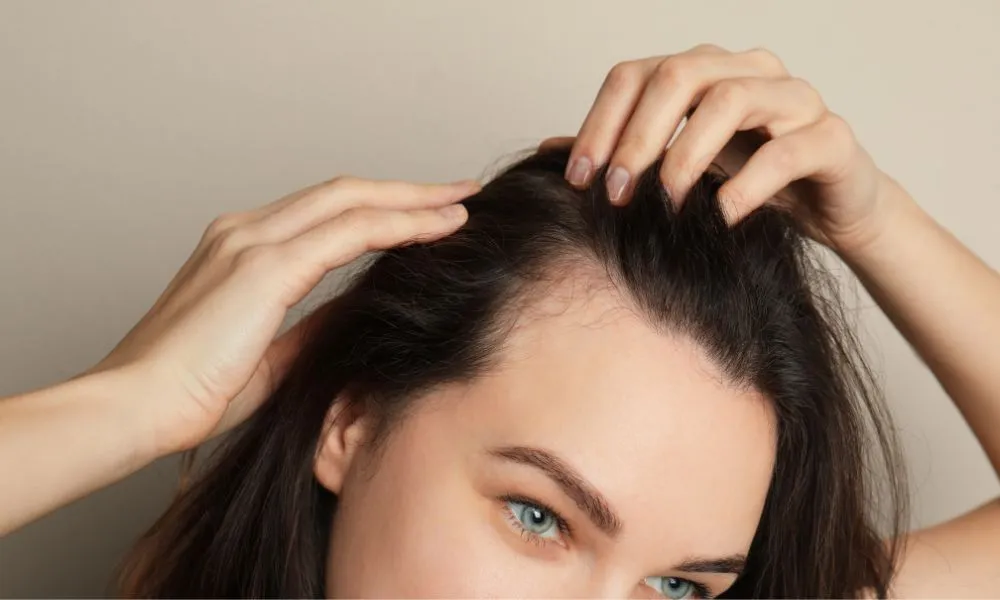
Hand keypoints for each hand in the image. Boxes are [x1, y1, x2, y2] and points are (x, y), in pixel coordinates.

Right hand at [86, 176, 479, 454]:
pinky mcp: (264, 265)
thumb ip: (315, 326)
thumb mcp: (272, 355)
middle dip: (407, 190)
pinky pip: (350, 231)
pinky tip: (438, 227)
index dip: (380, 209)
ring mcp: (252, 241)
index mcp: (241, 248)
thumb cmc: (191, 391)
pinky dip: (399, 223)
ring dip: (412, 198)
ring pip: (352, 200)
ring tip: (461, 202)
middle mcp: (245, 231)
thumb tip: (360, 311)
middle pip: (344, 192)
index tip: (426, 215)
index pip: (326, 213)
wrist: (136, 406)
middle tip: (458, 191)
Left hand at [542, 44, 909, 252]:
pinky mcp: (832, 137)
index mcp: (706, 70)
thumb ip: (622, 153)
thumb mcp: (678, 167)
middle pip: (679, 76)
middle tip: (617, 194)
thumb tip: (550, 148)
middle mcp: (749, 70)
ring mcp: (795, 98)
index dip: (599, 123)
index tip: (578, 178)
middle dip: (638, 138)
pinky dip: (747, 185)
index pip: (636, 74)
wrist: (832, 210)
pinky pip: (786, 150)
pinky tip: (722, 217)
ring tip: (668, 205)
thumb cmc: (749, 182)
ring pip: (731, 100)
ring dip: (687, 156)